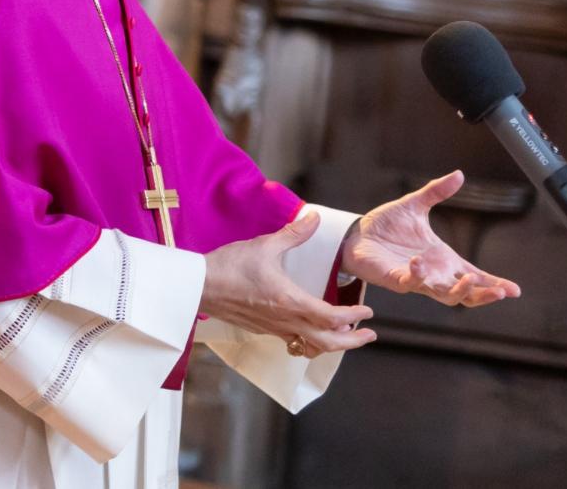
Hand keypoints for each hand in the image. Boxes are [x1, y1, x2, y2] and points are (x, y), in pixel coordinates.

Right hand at [202, 208, 377, 356]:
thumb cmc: (229, 266)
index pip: (333, 318)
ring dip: (331, 345)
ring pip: (310, 347)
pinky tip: (307, 330)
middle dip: (353, 341)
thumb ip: (293, 233)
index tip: (367, 312)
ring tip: (342, 336)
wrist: (197, 285)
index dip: (354, 316)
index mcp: (291, 301)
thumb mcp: (264, 245)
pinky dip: (308, 341)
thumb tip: (314, 218)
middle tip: (369, 335)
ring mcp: (273, 328)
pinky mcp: (261, 329)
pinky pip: (292, 342)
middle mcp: (285, 321)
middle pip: (328, 343)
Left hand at [342, 170, 521, 306]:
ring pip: (445, 296)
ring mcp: (417, 278)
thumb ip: (436, 192)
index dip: (495, 283)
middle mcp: (435, 273)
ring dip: (459, 291)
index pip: (475, 276)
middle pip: (466, 294)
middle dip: (485, 294)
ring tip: (471, 280)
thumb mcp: (415, 205)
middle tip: (501, 292)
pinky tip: (419, 262)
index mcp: (444, 259)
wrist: (356, 233)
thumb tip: (459, 174)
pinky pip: (411, 282)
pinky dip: (417, 275)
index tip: (515, 290)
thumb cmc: (386, 225)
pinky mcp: (396, 278)